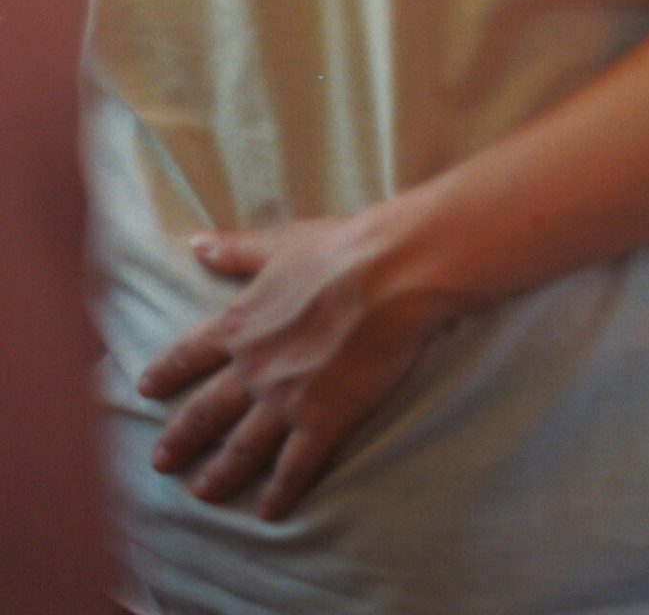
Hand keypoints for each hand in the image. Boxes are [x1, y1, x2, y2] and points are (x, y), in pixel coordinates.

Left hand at [137, 212, 454, 520]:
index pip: (188, 355)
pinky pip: (293, 469)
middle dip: (180, 439)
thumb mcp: (282, 243)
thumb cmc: (342, 249)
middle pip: (204, 413)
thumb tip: (197, 244)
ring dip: (218, 475)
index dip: (165, 373)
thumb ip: (238, 250)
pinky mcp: (322, 422)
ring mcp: (285, 401)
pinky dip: (278, 494)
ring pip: (240, 449)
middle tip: (161, 463)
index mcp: (240, 324)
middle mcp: (253, 369)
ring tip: (201, 494)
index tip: (146, 390)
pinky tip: (268, 514)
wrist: (393, 274)